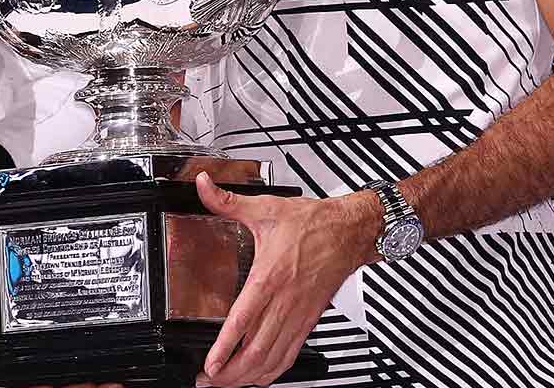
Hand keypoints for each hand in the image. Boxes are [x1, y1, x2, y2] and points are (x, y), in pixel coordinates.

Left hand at [195, 172, 377, 386]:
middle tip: (208, 380)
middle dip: (231, 373)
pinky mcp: (309, 320)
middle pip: (257, 350)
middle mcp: (285, 301)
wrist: (351, 231)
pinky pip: (290, 354)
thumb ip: (229, 201)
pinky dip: (273, 371)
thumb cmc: (312, 223)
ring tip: (226, 383)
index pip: (244, 320)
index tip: (210, 363)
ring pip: (273, 358)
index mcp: (270, 276)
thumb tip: (203, 186)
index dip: (226, 346)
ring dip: (249, 377)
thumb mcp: (266, 208)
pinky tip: (259, 376)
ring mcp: (299, 314)